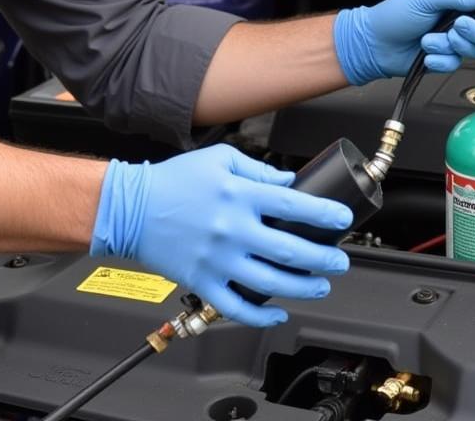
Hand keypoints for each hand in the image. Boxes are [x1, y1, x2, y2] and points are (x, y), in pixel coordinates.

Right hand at [90, 145, 351, 326]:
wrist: (132, 208)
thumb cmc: (175, 180)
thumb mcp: (220, 160)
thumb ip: (258, 170)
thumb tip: (288, 182)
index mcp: (239, 195)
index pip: (293, 205)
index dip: (323, 213)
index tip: (342, 219)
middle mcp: (232, 229)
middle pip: (288, 249)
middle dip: (322, 258)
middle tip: (339, 261)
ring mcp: (217, 259)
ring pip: (269, 282)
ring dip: (302, 287)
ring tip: (321, 285)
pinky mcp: (202, 281)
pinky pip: (236, 306)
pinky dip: (260, 315)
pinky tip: (277, 312)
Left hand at [333, 0, 474, 83]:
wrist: (377, 44)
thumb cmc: (395, 12)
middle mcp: (466, 1)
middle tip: (467, 28)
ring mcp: (463, 26)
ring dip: (458, 42)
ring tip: (437, 36)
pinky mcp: (456, 48)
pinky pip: (464, 58)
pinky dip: (444, 56)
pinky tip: (429, 47)